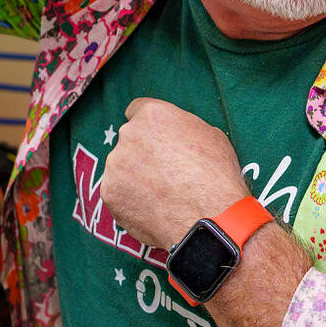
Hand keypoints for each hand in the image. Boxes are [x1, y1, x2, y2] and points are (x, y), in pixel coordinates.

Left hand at [100, 98, 250, 248]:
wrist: (208, 216)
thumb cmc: (216, 175)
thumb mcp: (210, 135)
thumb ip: (183, 129)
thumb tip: (177, 135)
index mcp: (153, 115)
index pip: (137, 110)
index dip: (148, 126)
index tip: (154, 138)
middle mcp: (129, 134)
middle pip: (130, 140)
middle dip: (142, 152)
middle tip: (164, 172)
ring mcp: (116, 164)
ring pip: (122, 167)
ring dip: (135, 176)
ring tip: (161, 194)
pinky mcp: (110, 192)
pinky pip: (118, 192)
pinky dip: (131, 199)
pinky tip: (153, 208)